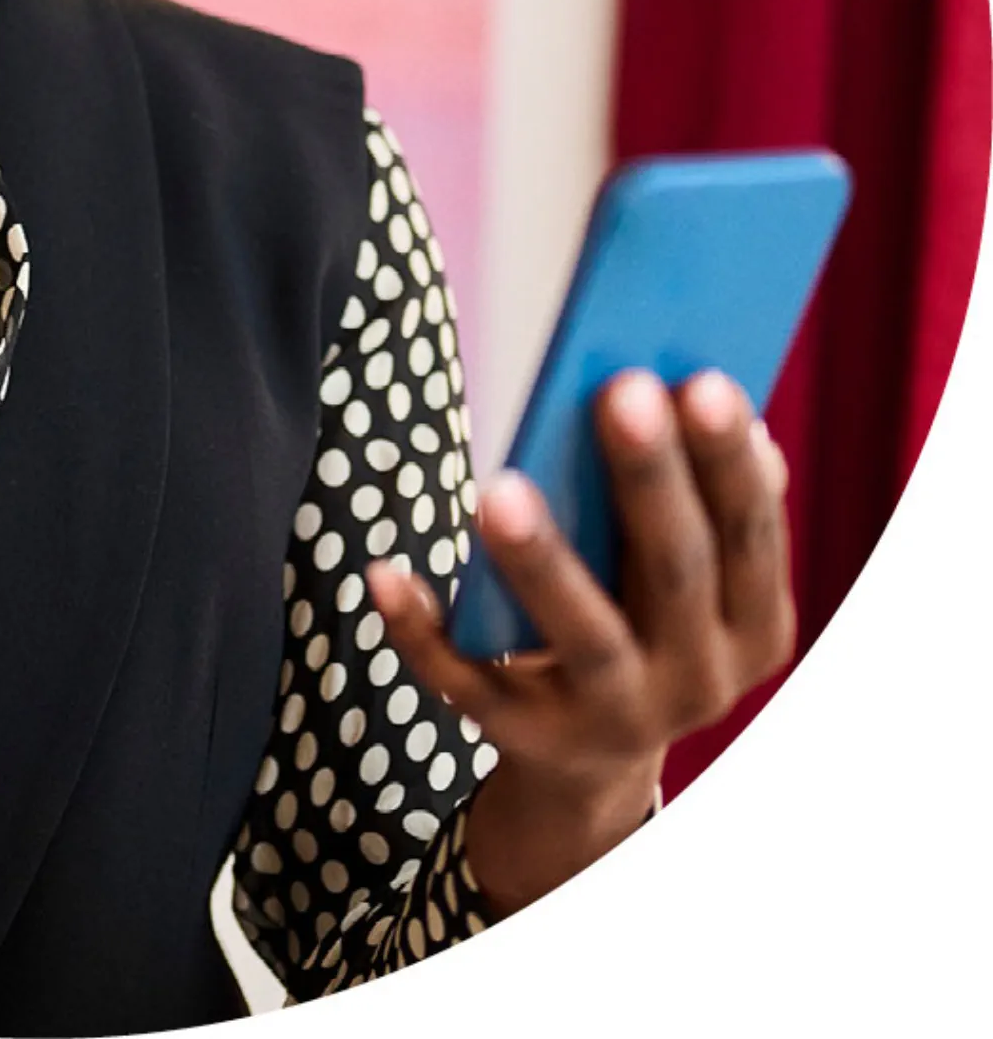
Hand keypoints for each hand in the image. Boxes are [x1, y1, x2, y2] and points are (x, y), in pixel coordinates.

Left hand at [364, 369, 794, 915]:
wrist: (592, 757)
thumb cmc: (641, 620)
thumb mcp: (692, 579)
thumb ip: (708, 504)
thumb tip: (720, 407)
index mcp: (751, 629)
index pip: (749, 539)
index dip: (730, 464)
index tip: (706, 380)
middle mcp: (696, 683)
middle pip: (674, 574)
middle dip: (649, 480)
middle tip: (621, 388)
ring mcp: (611, 718)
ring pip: (580, 635)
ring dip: (539, 561)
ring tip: (498, 488)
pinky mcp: (525, 738)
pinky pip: (466, 683)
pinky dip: (421, 630)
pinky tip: (385, 573)